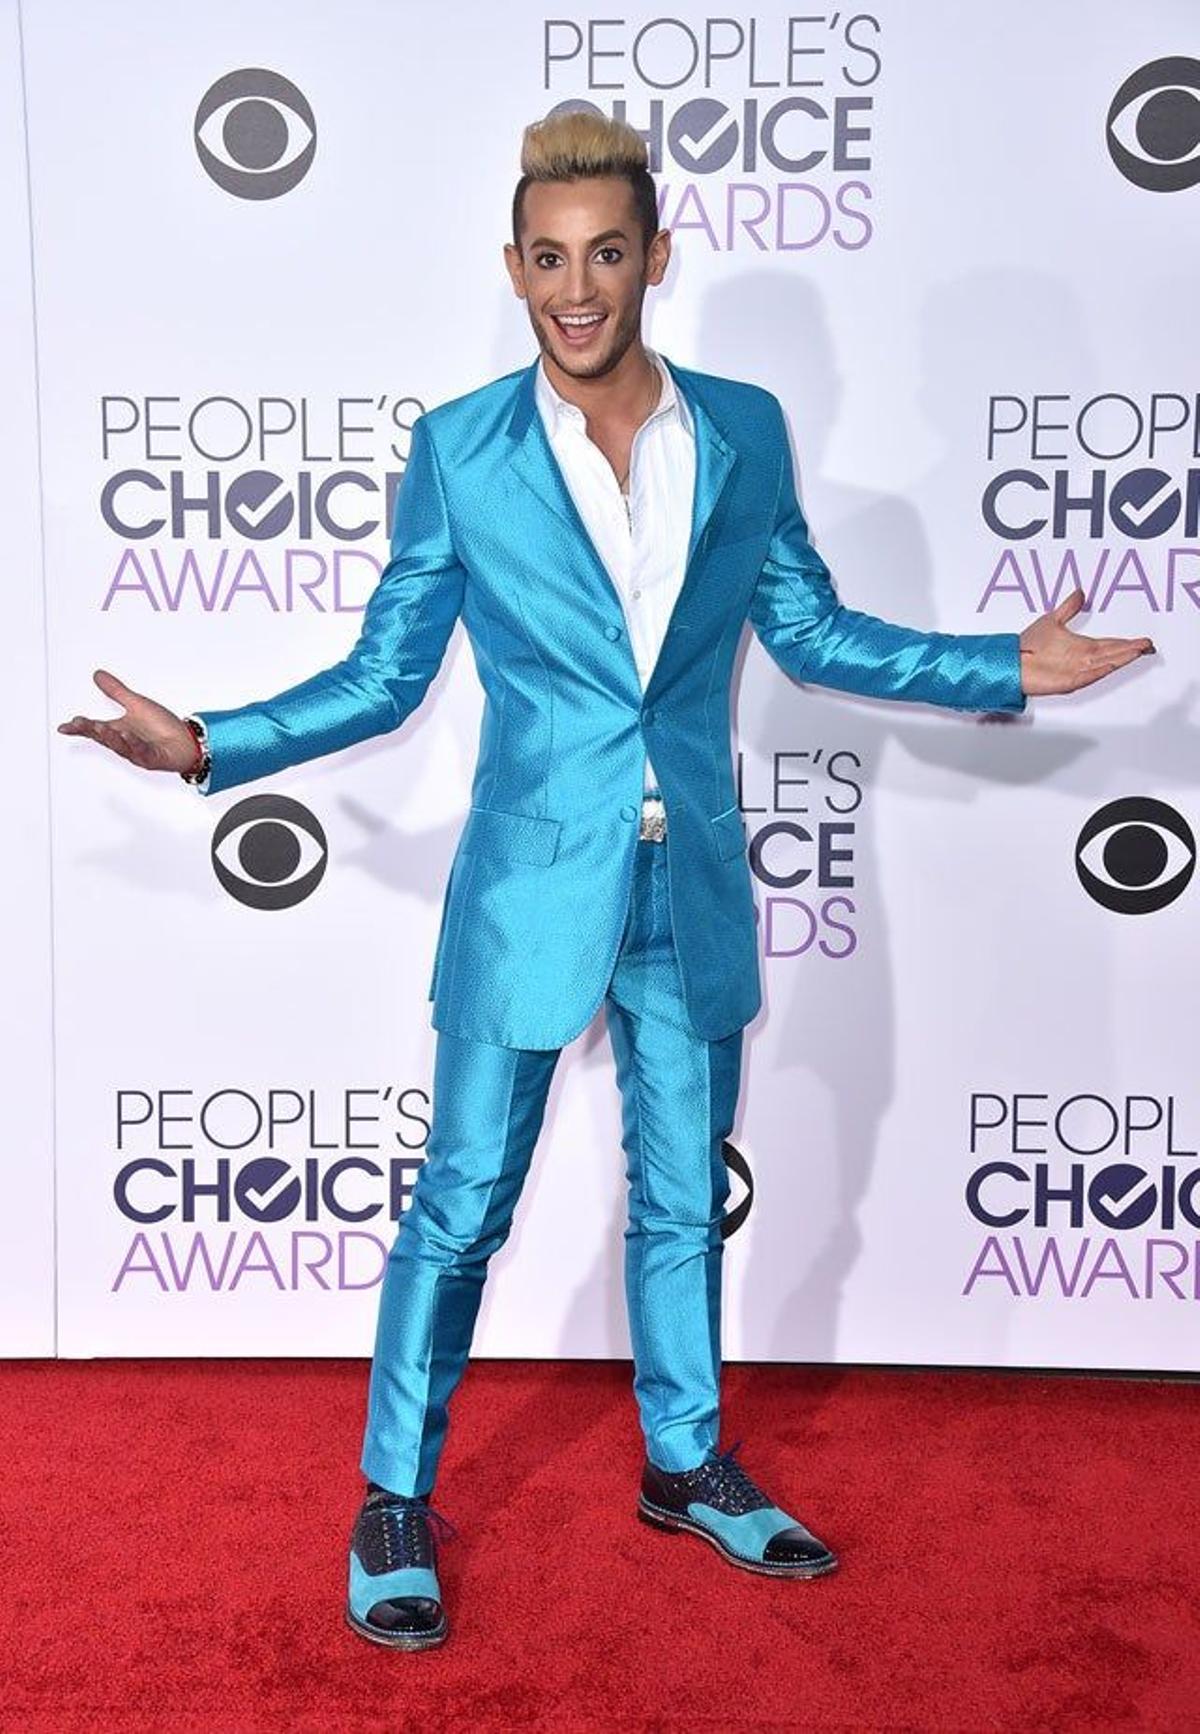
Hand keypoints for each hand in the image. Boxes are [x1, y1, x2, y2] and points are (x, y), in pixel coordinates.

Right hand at [57, 669, 199, 773]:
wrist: (187, 741)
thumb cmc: (163, 726)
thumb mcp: (136, 703)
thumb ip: (116, 691)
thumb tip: (98, 674)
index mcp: (119, 730)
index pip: (94, 729)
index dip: (79, 728)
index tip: (64, 727)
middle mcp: (126, 742)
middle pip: (104, 738)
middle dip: (92, 730)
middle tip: (80, 723)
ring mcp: (138, 752)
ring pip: (120, 746)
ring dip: (110, 737)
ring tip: (100, 728)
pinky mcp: (153, 759)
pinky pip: (142, 752)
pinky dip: (134, 744)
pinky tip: (128, 735)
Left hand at [1018, 589, 1155, 696]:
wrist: (1009, 661)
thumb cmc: (1027, 646)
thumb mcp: (1052, 620)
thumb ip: (1068, 608)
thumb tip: (1080, 592)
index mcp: (1081, 647)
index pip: (1111, 645)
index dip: (1127, 642)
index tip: (1143, 640)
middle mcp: (1081, 659)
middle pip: (1112, 654)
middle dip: (1130, 650)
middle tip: (1148, 646)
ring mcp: (1075, 671)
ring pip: (1104, 664)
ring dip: (1120, 659)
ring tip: (1137, 652)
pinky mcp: (1066, 681)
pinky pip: (1086, 677)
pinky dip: (1098, 671)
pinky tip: (1110, 666)